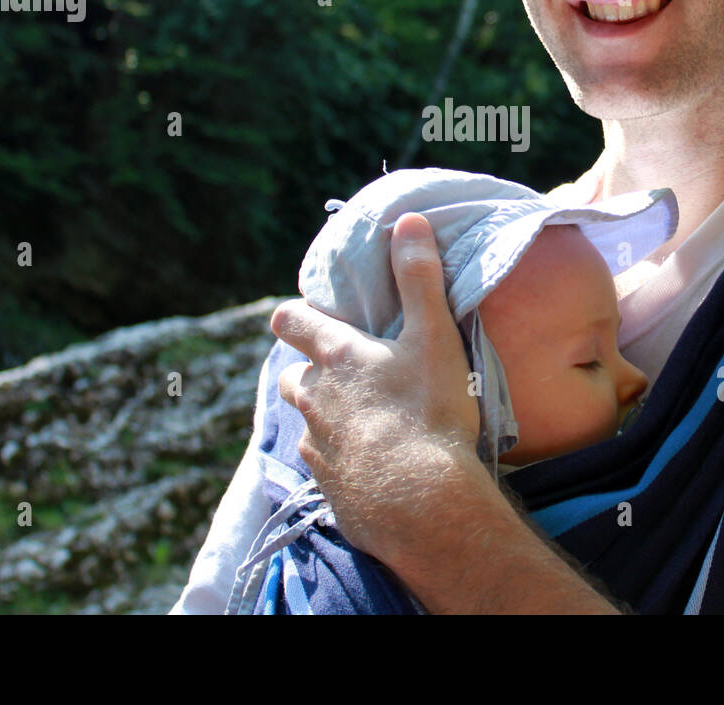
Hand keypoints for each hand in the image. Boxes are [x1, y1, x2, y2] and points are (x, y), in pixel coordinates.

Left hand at [274, 212, 483, 561]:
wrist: (422, 502)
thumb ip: (419, 277)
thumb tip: (409, 220)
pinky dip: (340, 456)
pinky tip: (370, 463)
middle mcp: (314, 398)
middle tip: (348, 373)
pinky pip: (323, 462)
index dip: (295, 316)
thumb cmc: (429, 412)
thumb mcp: (433, 337)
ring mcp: (316, 445)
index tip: (309, 317)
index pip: (290, 322)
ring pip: (306, 421)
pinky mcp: (326, 485)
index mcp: (336, 357)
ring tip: (361, 419)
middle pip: (292, 375)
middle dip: (311, 371)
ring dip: (324, 415)